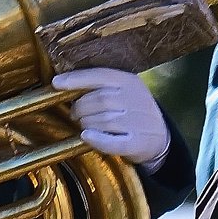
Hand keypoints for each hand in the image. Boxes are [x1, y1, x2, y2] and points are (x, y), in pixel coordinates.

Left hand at [51, 67, 170, 168]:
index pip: (99, 75)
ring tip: (83, 124)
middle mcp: (135, 99)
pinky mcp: (138, 143)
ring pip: (102, 120)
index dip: (75, 79)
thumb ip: (101, 86)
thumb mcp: (124, 91)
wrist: (161, 137)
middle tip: (74, 113)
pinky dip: (97, 139)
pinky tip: (86, 136)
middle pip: (98, 99)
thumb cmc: (133, 111)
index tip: (56, 83)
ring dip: (86, 123)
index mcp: (129, 81)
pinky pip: (113, 142)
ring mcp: (139, 122)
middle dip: (79, 107)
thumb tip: (65, 83)